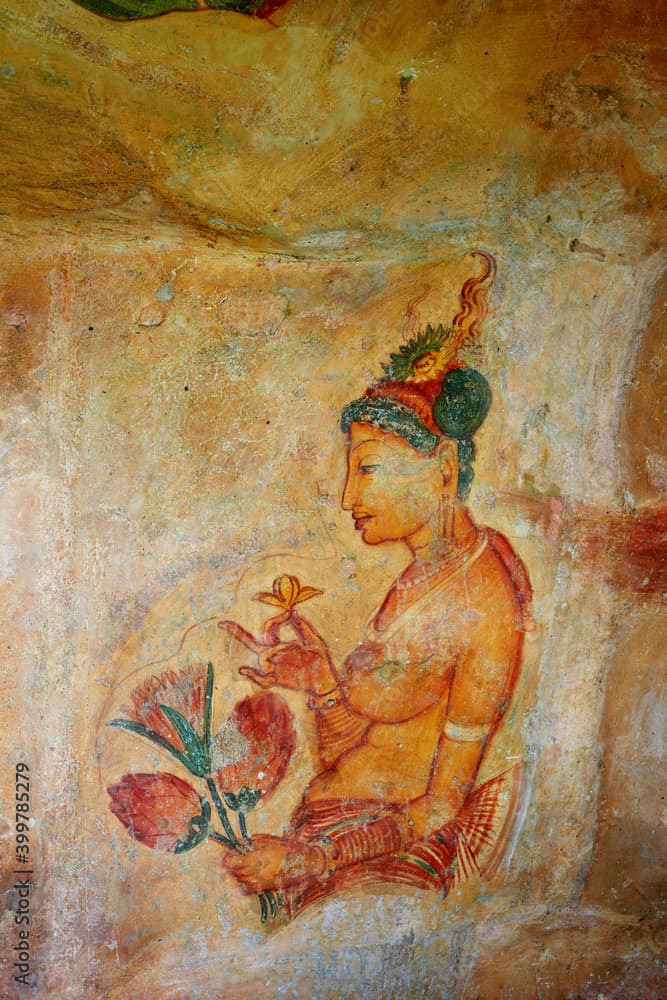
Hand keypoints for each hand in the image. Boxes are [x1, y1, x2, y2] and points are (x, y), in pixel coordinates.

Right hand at [218, 611, 336, 694]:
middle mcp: (272, 655)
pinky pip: (261, 679)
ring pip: (264, 655)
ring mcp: (272, 668)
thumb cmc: (319, 657)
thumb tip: (292, 611)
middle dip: (236, 632)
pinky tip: (243, 669)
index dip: (278, 618)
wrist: (325, 678)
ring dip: (278, 648)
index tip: (290, 613)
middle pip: (249, 642)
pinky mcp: (276, 681)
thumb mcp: (312, 638)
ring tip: (296, 647)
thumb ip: (301, 626)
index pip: (269, 628)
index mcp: (279, 643)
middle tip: (222, 623)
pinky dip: (252, 675)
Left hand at [220, 834, 324, 891]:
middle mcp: (255, 871)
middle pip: (235, 871)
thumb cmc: (286, 848)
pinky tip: (248, 876)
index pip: (232, 862)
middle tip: (233, 858)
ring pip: (240, 880)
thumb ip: (252, 842)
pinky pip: (247, 888)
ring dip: (238, 873)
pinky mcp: (264, 887)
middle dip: (232, 864)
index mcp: (256, 858)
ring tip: (242, 865)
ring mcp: (260, 881)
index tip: (226, 854)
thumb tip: (238, 843)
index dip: (227, 858)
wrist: (303, 863)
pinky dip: (244, 883)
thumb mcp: (269, 840)